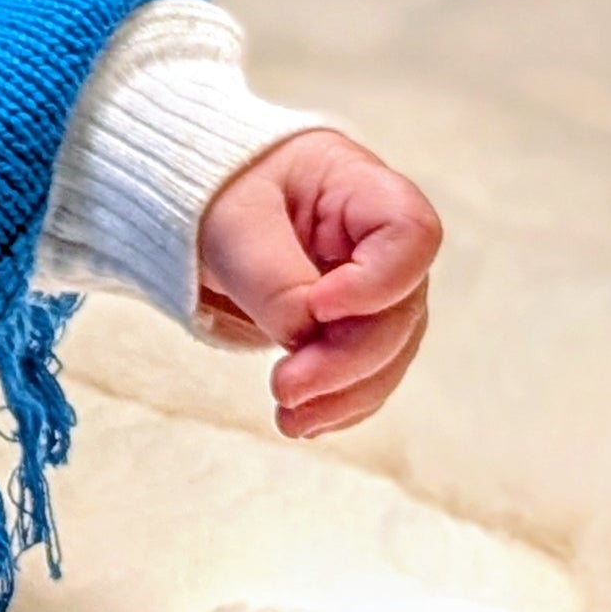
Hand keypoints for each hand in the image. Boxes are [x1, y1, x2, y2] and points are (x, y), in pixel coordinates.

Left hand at [196, 129, 440, 439]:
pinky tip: (303, 423)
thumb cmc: (218, 191)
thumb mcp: (230, 223)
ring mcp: (376, 288)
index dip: (379, 281)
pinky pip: (366, 373)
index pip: (411, 232)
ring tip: (289, 419)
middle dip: (347, 359)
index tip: (319, 306)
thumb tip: (306, 339)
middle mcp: (381, 242)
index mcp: (359, 188)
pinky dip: (339, 402)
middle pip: (399, 309)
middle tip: (286, 388)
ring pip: (388, 353)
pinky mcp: (356, 326)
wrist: (199, 204)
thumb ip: (273, 278)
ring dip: (344, 394)